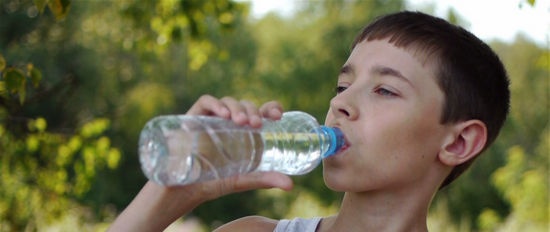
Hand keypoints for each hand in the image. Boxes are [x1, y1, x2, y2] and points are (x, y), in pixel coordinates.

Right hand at [108, 95, 291, 231]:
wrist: (179, 191)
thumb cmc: (209, 183)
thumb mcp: (240, 180)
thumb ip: (263, 179)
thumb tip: (290, 185)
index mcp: (243, 134)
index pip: (260, 112)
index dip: (271, 108)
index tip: (278, 115)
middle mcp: (228, 124)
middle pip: (245, 106)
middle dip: (253, 111)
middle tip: (257, 125)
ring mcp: (211, 120)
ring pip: (228, 102)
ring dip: (238, 108)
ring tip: (243, 122)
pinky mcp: (193, 118)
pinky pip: (205, 102)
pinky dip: (216, 103)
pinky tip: (224, 114)